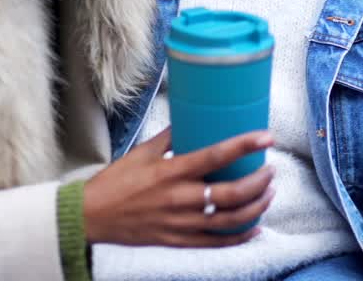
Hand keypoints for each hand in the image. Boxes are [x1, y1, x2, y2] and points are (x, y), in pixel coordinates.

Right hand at [83, 127, 275, 246]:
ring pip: (230, 220)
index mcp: (171, 172)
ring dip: (256, 207)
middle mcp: (180, 199)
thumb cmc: (116, 181)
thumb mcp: (142, 152)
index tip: (266, 137)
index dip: (245, 145)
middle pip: (232, 193)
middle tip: (271, 170)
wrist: (92, 216)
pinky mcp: (178, 241)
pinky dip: (239, 237)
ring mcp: (181, 223)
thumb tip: (192, 119)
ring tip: (269, 194)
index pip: (216, 155)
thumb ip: (170, 138)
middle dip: (259, 182)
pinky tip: (255, 228)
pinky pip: (216, 243)